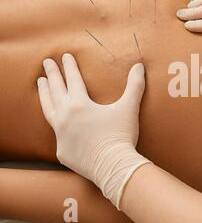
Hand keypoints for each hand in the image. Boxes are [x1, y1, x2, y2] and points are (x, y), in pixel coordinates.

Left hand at [37, 53, 149, 207]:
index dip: (70, 66)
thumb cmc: (121, 136)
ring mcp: (61, 135)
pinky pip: (56, 133)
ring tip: (40, 83)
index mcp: (79, 105)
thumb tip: (140, 66)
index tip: (65, 56)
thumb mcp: (129, 108)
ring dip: (44, 94)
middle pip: (55, 90)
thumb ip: (135, 86)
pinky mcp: (62, 150)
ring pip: (48, 109)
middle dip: (51, 74)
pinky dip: (54, 122)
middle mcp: (65, 117)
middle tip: (47, 62)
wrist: (113, 166)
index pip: (72, 79)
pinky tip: (54, 119)